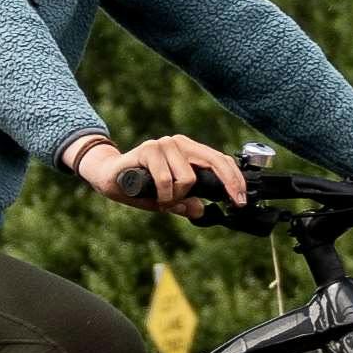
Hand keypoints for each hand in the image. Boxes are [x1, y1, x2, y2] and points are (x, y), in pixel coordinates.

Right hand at [71, 131, 246, 210]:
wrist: (109, 178)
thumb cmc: (140, 187)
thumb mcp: (169, 200)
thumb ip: (185, 203)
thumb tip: (201, 209)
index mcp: (188, 150)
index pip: (219, 160)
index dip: (235, 179)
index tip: (242, 199)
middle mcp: (179, 143)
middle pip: (214, 161)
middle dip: (228, 184)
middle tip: (234, 203)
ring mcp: (164, 144)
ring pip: (188, 178)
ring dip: (176, 197)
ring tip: (162, 198)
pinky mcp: (148, 150)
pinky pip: (167, 179)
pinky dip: (163, 194)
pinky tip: (153, 194)